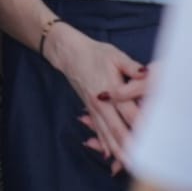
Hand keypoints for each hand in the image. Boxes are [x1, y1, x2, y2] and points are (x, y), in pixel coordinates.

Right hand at [46, 24, 145, 174]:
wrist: (68, 53)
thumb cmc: (93, 52)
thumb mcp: (115, 55)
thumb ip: (131, 66)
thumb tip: (146, 73)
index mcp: (109, 88)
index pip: (129, 113)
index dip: (141, 127)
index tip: (150, 139)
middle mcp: (101, 102)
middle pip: (117, 130)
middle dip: (128, 147)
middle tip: (138, 161)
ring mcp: (93, 108)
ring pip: (107, 134)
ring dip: (117, 150)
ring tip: (126, 164)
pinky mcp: (90, 110)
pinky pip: (98, 130)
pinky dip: (104, 144)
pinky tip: (109, 155)